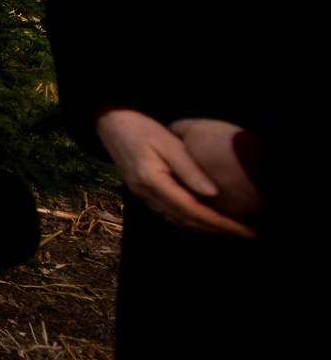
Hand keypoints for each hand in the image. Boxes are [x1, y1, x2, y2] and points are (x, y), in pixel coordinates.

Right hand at [95, 110, 255, 234]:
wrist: (112, 125)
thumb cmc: (143, 129)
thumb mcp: (170, 143)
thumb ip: (190, 168)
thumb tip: (214, 193)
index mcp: (153, 181)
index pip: (192, 209)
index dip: (220, 223)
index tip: (245, 229)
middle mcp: (146, 195)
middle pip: (186, 221)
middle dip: (218, 230)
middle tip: (248, 234)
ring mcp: (143, 197)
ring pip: (178, 222)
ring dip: (206, 230)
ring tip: (232, 231)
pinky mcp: (144, 196)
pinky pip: (171, 216)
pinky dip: (191, 223)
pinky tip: (206, 222)